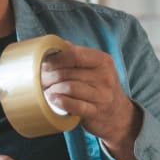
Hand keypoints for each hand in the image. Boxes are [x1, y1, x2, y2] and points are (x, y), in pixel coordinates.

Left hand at [39, 44, 143, 159]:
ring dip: (53, 89)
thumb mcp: (96, 68)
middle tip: (41, 79)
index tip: (45, 63)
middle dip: (49, 76)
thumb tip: (57, 45)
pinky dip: (61, 101)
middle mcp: (105, 76)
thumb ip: (78, 55)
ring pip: (69, 87)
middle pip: (67, 72)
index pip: (74, 54)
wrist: (118, 115)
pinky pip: (74, 105)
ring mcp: (102, 95)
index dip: (56, 59)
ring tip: (47, 90)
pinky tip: (54, 100)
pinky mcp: (96, 111)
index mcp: (103, 61)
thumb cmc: (100, 87)